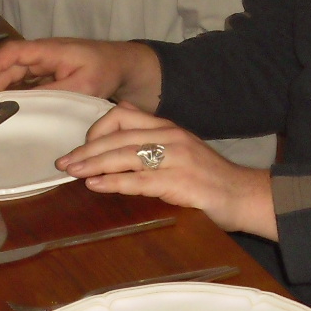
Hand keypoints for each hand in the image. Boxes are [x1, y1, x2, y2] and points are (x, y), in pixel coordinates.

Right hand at [0, 37, 153, 100]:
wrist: (124, 67)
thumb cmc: (105, 70)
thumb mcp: (83, 85)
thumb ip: (54, 92)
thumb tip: (26, 104)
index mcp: (49, 50)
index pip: (14, 52)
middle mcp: (42, 55)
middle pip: (10, 64)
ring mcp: (45, 64)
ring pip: (16, 74)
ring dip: (1, 89)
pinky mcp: (49, 74)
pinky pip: (26, 82)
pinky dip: (14, 93)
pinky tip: (7, 109)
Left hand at [55, 104, 274, 233]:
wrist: (247, 196)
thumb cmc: (211, 180)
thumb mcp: (181, 153)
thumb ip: (153, 150)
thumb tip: (114, 157)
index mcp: (168, 127)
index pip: (123, 115)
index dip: (97, 129)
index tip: (81, 146)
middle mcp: (171, 136)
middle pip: (117, 136)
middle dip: (86, 149)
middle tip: (63, 162)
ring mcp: (176, 158)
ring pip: (124, 154)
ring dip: (92, 164)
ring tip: (71, 172)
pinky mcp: (179, 182)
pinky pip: (139, 180)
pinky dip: (113, 182)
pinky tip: (95, 185)